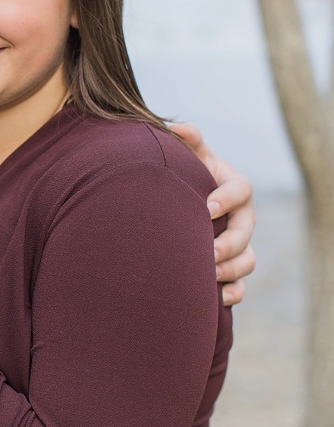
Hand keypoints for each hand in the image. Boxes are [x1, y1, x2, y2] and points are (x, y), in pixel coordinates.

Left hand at [170, 123, 255, 305]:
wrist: (179, 204)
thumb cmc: (186, 176)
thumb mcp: (190, 158)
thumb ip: (188, 142)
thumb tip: (178, 129)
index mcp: (234, 187)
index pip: (242, 190)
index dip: (227, 198)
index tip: (206, 207)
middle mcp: (242, 217)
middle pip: (246, 231)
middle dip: (229, 242)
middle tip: (208, 251)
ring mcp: (239, 243)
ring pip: (247, 259)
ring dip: (231, 269)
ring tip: (208, 274)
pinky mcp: (232, 267)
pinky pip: (241, 285)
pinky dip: (233, 292)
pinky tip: (217, 298)